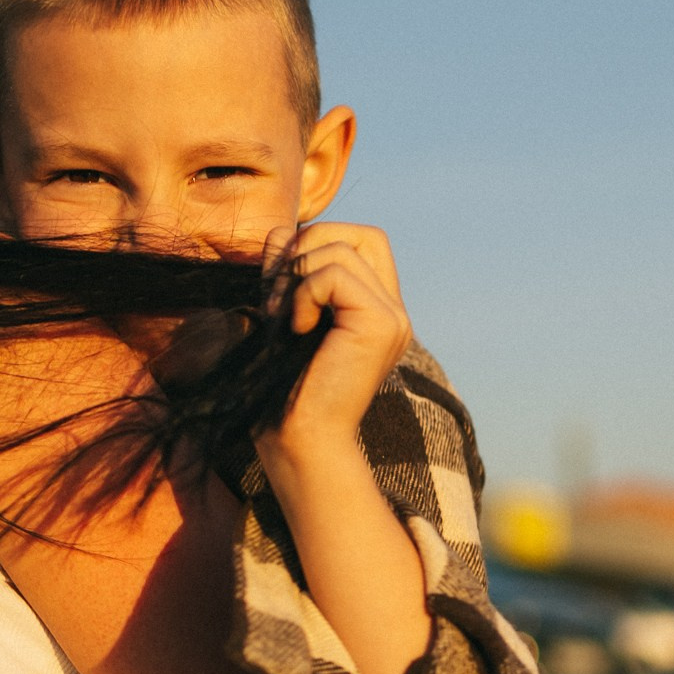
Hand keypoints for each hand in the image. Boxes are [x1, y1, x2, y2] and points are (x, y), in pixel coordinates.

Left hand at [259, 223, 411, 459]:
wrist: (298, 441)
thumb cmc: (282, 390)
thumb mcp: (282, 315)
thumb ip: (287, 273)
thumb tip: (281, 231)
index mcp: (376, 311)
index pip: (359, 239)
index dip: (313, 244)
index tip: (280, 288)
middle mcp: (393, 311)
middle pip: (356, 233)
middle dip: (305, 249)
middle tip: (278, 299)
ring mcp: (394, 317)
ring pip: (340, 248)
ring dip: (295, 276)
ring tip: (284, 320)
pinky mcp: (383, 323)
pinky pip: (334, 272)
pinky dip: (303, 292)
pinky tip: (297, 329)